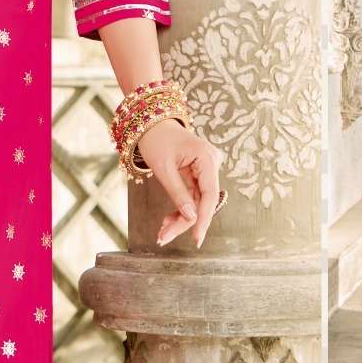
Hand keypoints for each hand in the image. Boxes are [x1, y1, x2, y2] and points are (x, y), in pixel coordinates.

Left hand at [134, 117, 224, 248]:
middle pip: (203, 201)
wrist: (150, 123)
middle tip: (164, 238)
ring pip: (197, 202)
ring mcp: (206, 169)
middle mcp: (211, 163)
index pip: (209, 194)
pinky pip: (193, 196)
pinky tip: (167, 221)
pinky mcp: (198, 173)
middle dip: (185, 222)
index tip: (196, 239)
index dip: (203, 218)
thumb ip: (177, 193)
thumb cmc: (155, 140)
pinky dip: (180, 209)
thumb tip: (190, 217)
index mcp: (206, 158)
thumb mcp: (163, 168)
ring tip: (162, 233)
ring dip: (181, 219)